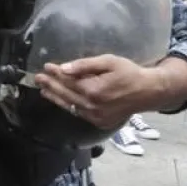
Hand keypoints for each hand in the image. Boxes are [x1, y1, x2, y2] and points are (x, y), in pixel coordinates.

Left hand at [30, 55, 161, 131]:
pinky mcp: (100, 123)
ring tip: (44, 90)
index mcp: (94, 90)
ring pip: (70, 107)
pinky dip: (69, 106)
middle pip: (66, 95)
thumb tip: (64, 68)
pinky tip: (61, 100)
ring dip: (56, 98)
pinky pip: (79, 113)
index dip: (56, 74)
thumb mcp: (109, 62)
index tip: (47, 67)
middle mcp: (92, 107)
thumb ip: (85, 65)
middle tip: (38, 78)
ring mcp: (96, 117)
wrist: (148, 92)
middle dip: (51, 86)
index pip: (68, 82)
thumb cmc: (129, 73)